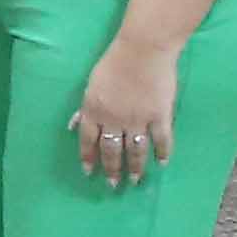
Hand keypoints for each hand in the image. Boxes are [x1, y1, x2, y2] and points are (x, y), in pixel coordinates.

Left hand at [73, 36, 182, 187]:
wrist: (143, 51)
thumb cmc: (113, 63)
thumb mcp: (91, 85)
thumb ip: (84, 108)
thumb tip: (73, 125)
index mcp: (93, 111)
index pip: (88, 141)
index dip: (88, 158)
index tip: (89, 172)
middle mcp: (113, 120)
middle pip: (111, 150)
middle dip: (111, 169)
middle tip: (113, 184)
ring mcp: (138, 120)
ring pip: (135, 151)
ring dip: (135, 168)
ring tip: (135, 180)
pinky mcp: (160, 116)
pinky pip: (162, 140)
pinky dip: (163, 153)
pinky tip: (163, 163)